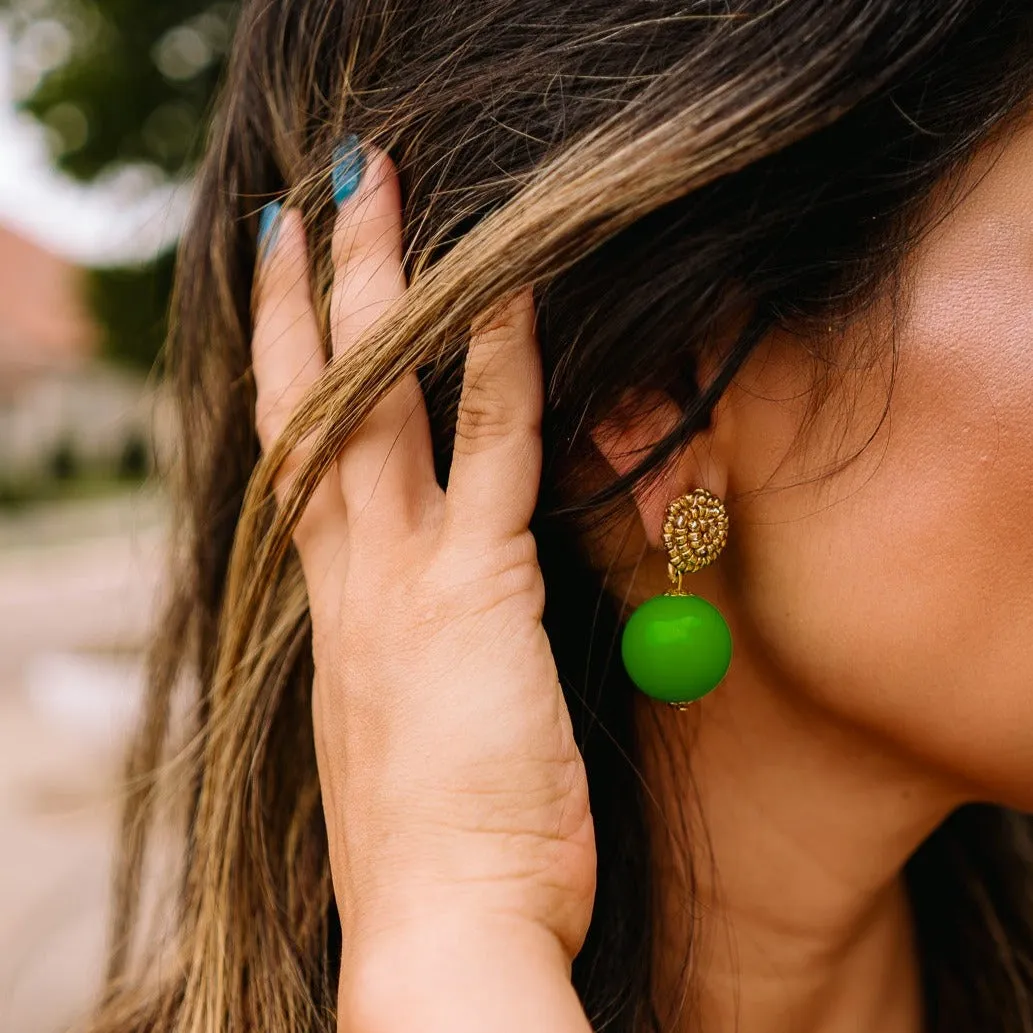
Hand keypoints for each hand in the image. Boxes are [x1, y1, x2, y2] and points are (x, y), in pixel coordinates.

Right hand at [251, 146, 595, 966]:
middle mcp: (350, 578)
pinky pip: (488, 450)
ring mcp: (404, 578)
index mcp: (335, 610)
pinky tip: (506, 285)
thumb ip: (411, 652)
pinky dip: (496, 363)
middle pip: (314, 405)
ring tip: (372, 191)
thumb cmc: (437, 847)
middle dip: (305, 299)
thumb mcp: (406, 733)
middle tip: (302, 202)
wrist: (442, 931)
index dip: (285, 376)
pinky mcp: (476, 592)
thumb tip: (433, 616)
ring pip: (377, 402)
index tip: (282, 301)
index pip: (297, 461)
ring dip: (376, 290)